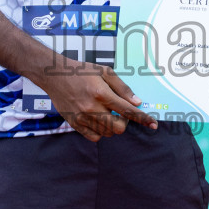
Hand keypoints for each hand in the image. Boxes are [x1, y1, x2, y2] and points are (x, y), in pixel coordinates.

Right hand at [36, 58, 155, 141]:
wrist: (54, 76)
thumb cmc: (81, 71)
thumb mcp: (104, 72)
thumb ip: (123, 88)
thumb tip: (137, 103)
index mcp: (101, 93)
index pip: (127, 110)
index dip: (143, 118)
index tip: (154, 125)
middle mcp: (91, 107)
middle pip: (118, 128)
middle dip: (124, 122)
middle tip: (118, 112)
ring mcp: (82, 117)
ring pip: (107, 133)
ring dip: (112, 126)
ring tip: (105, 113)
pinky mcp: (74, 124)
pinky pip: (94, 137)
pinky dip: (100, 132)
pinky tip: (97, 120)